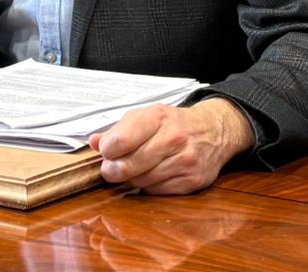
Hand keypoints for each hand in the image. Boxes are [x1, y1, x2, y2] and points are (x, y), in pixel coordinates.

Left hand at [89, 98, 253, 194]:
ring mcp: (185, 161)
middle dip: (114, 170)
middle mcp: (174, 138)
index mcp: (158, 117)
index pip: (123, 139)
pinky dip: (149, 186)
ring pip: (142, 180)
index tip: (105, 151)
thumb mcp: (147, 116)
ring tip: (132, 170)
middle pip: (130, 164)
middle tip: (109, 169)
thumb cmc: (174, 123)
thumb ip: (119, 129)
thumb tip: (94, 142)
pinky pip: (158, 191)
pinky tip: (151, 176)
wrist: (214, 131)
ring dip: (131, 178)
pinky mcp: (193, 181)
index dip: (107, 149)